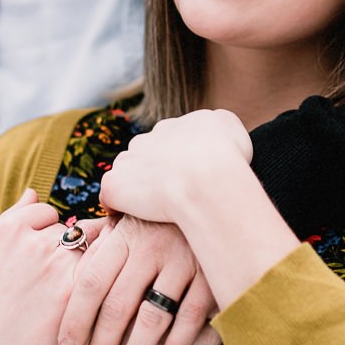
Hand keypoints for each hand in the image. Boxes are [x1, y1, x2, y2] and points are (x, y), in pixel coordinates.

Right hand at [0, 190, 103, 344]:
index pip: (46, 213)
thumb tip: (34, 192)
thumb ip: (13, 218)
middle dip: (67, 248)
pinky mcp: (73, 294)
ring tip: (60, 292)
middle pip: (71, 230)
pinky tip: (77, 299)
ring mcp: (57, 267)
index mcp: (10, 228)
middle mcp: (35, 242)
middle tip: (51, 276)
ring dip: (82, 265)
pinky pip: (95, 273)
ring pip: (87, 249)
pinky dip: (92, 283)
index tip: (36, 255)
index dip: (44, 233)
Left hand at [57, 215, 221, 344]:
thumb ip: (102, 234)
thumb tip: (70, 247)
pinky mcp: (210, 274)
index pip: (91, 283)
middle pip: (118, 306)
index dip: (76, 319)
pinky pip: (190, 318)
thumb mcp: (130, 213)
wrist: (217, 193)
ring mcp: (182, 260)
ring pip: (152, 318)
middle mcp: (150, 246)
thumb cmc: (163, 213)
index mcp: (124, 235)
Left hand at [99, 109, 252, 222]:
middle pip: (146, 154)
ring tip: (155, 210)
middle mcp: (147, 138)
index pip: (170, 141)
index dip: (180, 162)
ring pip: (127, 173)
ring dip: (136, 188)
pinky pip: (110, 196)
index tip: (190, 180)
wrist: (206, 179)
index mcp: (174, 126)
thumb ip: (220, 125)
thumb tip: (216, 134)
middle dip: (156, 172)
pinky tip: (130, 218)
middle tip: (174, 197)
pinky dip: (116, 206)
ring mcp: (128, 161)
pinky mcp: (115, 185)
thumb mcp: (233, 129)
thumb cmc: (227, 159)